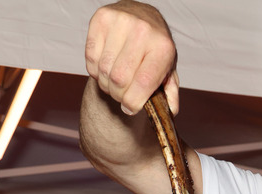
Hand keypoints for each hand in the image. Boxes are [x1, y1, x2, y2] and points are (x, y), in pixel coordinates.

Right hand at [85, 0, 179, 115]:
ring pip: (103, 70)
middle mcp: (143, 31)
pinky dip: (95, 70)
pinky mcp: (101, 18)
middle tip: (122, 95)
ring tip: (115, 82)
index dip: (132, 102)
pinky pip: (91, 57)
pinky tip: (105, 68)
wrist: (143, 15)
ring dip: (106, 84)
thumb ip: (169, 91)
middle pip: (120, 79)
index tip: (130, 108)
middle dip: (119, 95)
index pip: (143, 83)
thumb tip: (170, 111)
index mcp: (163, 47)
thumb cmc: (156, 45)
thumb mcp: (168, 67)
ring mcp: (121, 22)